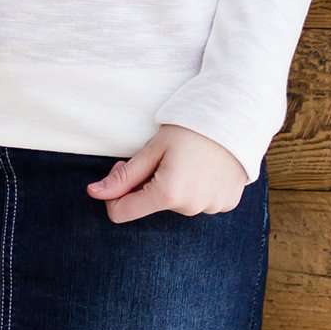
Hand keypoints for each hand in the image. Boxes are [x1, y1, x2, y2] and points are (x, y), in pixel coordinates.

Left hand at [86, 124, 247, 221]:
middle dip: (151, 183)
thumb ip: (125, 176)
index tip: (124, 170)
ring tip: (190, 158)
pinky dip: (198, 187)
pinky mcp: (226, 204)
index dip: (116, 193)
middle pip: (153, 203)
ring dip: (176, 185)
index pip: (122, 213)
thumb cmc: (190, 127)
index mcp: (167, 194)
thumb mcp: (153, 148)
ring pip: (178, 202)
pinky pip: (201, 201)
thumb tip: (94, 193)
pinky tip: (207, 166)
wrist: (236, 116)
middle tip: (165, 155)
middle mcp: (189, 208)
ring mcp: (211, 208)